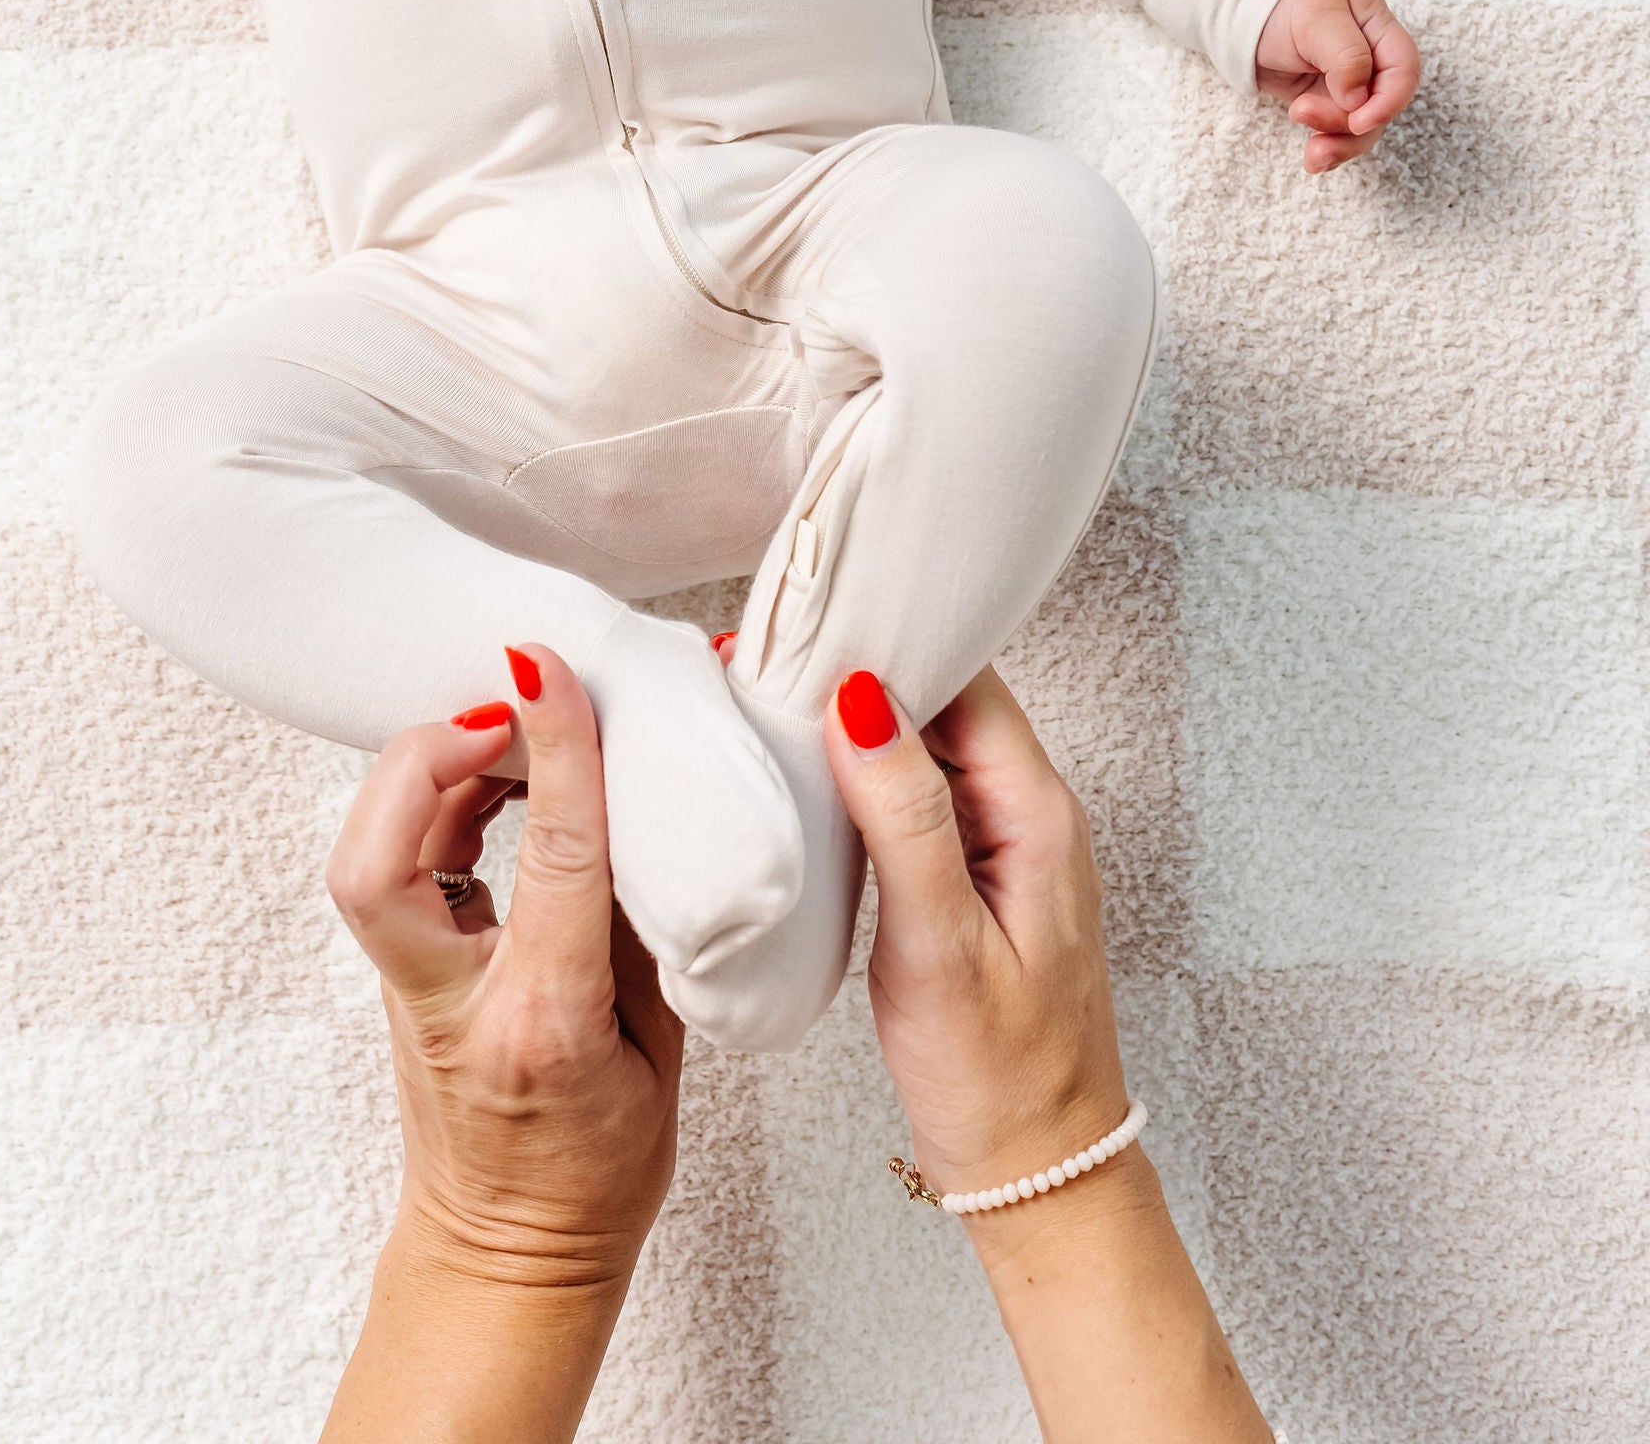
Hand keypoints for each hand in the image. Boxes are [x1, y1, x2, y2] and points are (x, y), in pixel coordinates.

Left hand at [324, 648, 682, 1293]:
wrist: (507, 1261)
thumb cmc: (597, 1177)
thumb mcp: (663, 1057)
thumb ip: (652, 931)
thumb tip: (655, 808)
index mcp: (545, 1022)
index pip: (549, 859)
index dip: (553, 752)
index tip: (550, 668)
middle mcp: (458, 1001)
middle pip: (383, 854)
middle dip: (430, 753)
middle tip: (503, 701)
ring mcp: (412, 994)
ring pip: (367, 855)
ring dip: (426, 768)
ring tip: (501, 726)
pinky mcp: (400, 980)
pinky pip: (393, 863)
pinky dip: (434, 801)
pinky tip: (489, 776)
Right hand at [828, 666, 1128, 1201]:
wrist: (1031, 1174)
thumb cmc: (1000, 1078)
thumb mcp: (941, 945)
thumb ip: (905, 819)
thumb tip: (862, 704)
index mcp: (1038, 814)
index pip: (966, 683)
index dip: (890, 649)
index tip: (811, 635)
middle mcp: (1026, 815)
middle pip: (944, 704)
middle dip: (863, 677)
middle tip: (770, 663)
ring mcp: (998, 847)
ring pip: (925, 749)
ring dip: (858, 728)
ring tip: (775, 707)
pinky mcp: (968, 880)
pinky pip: (916, 799)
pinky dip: (864, 781)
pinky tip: (812, 784)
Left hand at [1254, 0, 1419, 172]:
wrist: (1242, 9)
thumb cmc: (1283, 0)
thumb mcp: (1316, 17)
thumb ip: (1346, 55)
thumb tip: (1358, 100)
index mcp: (1377, 27)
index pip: (1403, 69)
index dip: (1389, 101)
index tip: (1360, 121)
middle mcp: (1370, 58)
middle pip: (1382, 105)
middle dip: (1352, 125)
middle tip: (1306, 116)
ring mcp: (1349, 83)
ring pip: (1361, 126)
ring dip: (1339, 143)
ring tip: (1311, 155)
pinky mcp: (1326, 101)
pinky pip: (1337, 132)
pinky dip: (1328, 148)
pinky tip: (1314, 162)